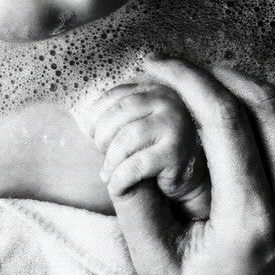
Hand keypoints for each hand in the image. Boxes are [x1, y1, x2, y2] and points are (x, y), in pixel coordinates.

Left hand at [73, 82, 211, 219]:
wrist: (188, 174)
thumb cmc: (155, 147)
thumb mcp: (139, 123)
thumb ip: (120, 114)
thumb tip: (86, 123)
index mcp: (154, 89)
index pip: (115, 95)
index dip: (96, 115)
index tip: (91, 133)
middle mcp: (168, 100)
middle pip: (118, 114)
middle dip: (102, 137)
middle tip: (101, 154)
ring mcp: (175, 125)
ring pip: (126, 139)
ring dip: (110, 160)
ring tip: (107, 173)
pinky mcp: (176, 153)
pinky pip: (136, 165)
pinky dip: (120, 178)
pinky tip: (117, 185)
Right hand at [106, 58, 274, 274]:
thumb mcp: (156, 263)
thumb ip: (136, 197)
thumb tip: (127, 131)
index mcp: (253, 224)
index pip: (226, 120)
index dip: (188, 78)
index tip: (157, 63)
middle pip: (266, 104)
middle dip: (217, 74)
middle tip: (180, 68)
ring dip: (254, 84)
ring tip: (212, 82)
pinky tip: (255, 103)